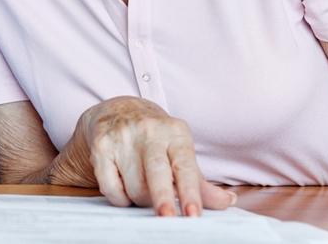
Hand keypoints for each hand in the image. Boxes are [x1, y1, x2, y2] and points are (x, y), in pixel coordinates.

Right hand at [67, 96, 235, 215]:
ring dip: (141, 200)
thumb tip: (227, 202)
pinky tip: (124, 189)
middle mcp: (148, 130)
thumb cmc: (155, 138)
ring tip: (144, 191)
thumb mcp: (179, 151)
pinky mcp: (101, 145)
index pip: (185, 166)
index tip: (193, 214)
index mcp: (175, 132)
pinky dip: (120, 198)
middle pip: (157, 172)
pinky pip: (110, 185)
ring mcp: (122, 136)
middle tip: (167, 218)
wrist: (118, 109)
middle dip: (162, 198)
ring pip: (134, 186)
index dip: (190, 191)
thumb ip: (200, 180)